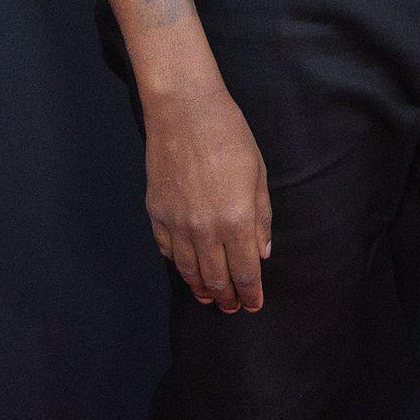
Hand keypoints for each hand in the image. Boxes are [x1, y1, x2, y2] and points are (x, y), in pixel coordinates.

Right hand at [141, 82, 271, 311]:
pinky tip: (186, 268)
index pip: (245, 271)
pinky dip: (178, 264)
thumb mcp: (257, 175)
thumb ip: (260, 218)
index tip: (254, 304)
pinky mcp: (157, 214)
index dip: (251, 292)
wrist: (184, 112)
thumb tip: (262, 252)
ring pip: (189, 270)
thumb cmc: (228, 135)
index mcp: (235, 220)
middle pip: (216, 278)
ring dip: (201, 288)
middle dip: (227, 297)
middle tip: (232, 307)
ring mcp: (177, 224)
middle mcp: (204, 230)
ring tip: (209, 297)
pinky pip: (167, 250)